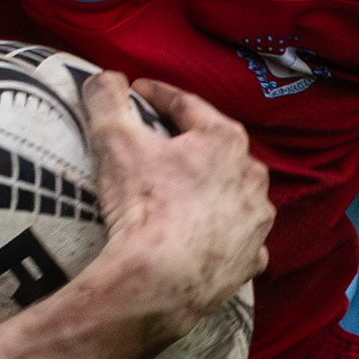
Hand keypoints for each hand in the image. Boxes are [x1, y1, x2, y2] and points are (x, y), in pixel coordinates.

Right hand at [85, 72, 272, 340]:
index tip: (137, 91)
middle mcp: (251, 177)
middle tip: (162, 143)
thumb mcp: (115, 140)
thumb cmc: (144, 207)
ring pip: (235, 195)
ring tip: (185, 193)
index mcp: (224, 140)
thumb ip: (107, 99)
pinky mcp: (250, 260)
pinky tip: (208, 238)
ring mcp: (255, 222)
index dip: (157, 95)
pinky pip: (240, 240)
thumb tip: (102, 77)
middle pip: (217, 149)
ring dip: (215, 189)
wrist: (160, 282)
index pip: (186, 105)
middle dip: (192, 143)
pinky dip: (225, 236)